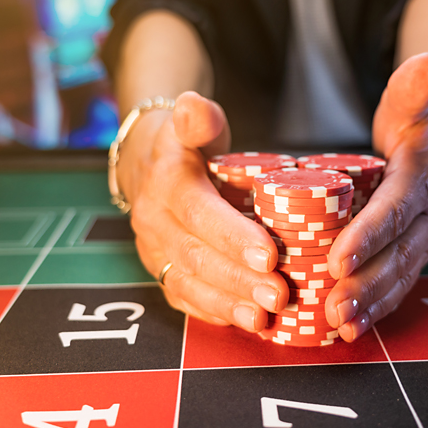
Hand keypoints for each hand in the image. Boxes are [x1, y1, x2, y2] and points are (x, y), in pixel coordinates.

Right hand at [118, 92, 288, 331]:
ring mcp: (155, 250)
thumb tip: (194, 105)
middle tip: (279, 295)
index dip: (233, 236)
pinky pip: (184, 297)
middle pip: (197, 256)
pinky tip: (245, 322)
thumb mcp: (195, 125)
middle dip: (239, 280)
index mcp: (168, 183)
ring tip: (265, 318)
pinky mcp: (161, 270)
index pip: (199, 213)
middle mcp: (155, 221)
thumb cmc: (189, 148)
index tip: (270, 255)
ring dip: (229, 304)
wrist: (148, 167)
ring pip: (189, 283)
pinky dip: (214, 313)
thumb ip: (200, 118)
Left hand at [325, 53, 427, 340]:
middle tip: (332, 306)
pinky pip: (398, 285)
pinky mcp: (412, 255)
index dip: (368, 235)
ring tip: (339, 326)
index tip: (337, 258)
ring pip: (399, 277)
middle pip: (397, 255)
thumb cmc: (414, 130)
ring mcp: (422, 241)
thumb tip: (426, 62)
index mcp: (421, 181)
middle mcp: (427, 217)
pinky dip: (377, 308)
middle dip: (365, 283)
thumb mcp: (410, 107)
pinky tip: (350, 329)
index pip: (394, 211)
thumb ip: (411, 91)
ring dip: (370, 304)